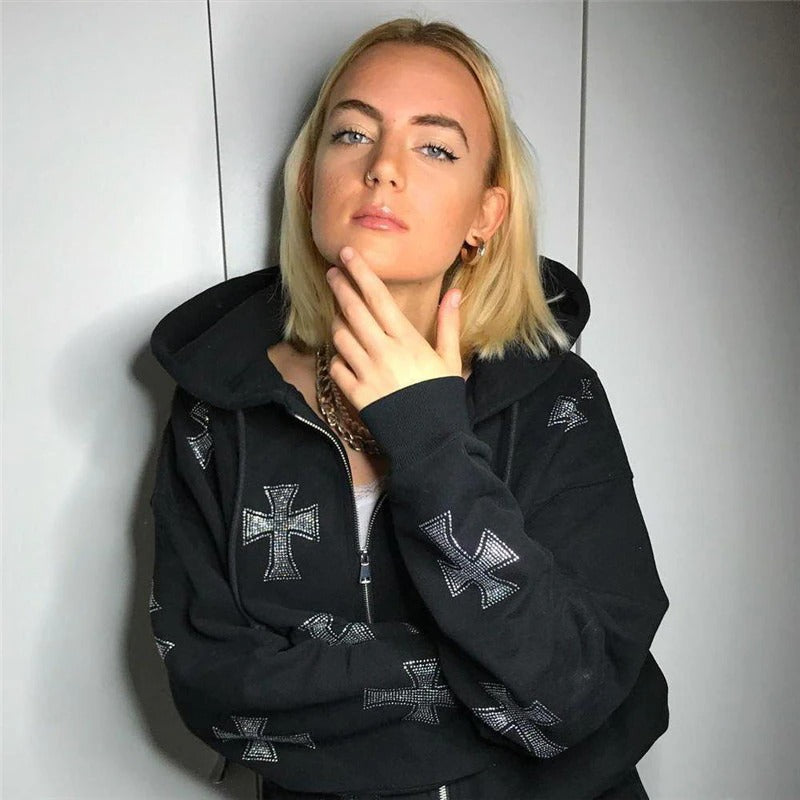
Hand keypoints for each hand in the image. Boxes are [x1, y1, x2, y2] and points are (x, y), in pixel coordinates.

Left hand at [325, 245, 462, 412]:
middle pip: (353, 311)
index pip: (378, 298)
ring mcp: (367, 372)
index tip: (348, 255)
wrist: (431, 438)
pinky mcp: (356, 394)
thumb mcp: (450, 359)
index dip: (361, 273)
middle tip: (332, 272)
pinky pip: (336, 367)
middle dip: (340, 287)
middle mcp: (383, 351)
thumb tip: (454, 292)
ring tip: (342, 316)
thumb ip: (448, 324)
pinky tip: (344, 355)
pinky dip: (337, 358)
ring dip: (338, 323)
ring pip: (340, 336)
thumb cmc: (442, 396)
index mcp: (406, 340)